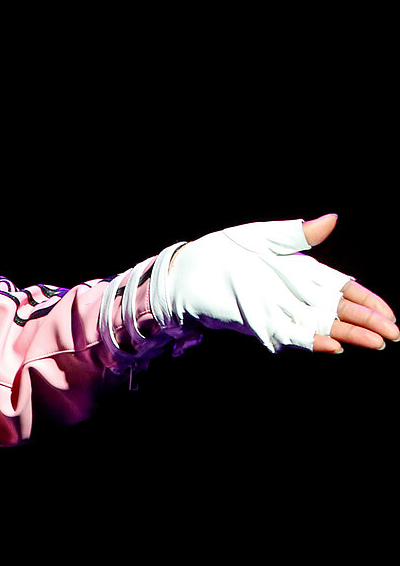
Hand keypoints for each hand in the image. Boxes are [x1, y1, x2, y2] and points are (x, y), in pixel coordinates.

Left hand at [163, 214, 397, 352]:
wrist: (187, 270)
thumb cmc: (225, 251)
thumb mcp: (264, 238)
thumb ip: (298, 235)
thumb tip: (331, 220)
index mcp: (303, 274)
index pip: (344, 290)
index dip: (368, 302)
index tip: (390, 314)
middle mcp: (296, 296)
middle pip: (340, 311)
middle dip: (368, 322)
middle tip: (393, 335)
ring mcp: (280, 310)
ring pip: (323, 326)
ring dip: (349, 335)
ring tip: (375, 343)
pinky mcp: (260, 322)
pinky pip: (291, 334)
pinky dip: (312, 340)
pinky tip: (333, 345)